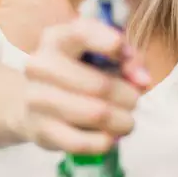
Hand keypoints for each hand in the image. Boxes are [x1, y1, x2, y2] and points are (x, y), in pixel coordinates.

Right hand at [20, 17, 150, 153]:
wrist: (35, 100)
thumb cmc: (79, 70)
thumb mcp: (103, 54)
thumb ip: (128, 58)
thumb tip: (142, 80)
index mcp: (56, 38)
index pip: (82, 33)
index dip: (110, 44)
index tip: (123, 54)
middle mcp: (40, 65)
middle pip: (101, 85)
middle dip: (129, 97)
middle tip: (134, 101)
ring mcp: (36, 99)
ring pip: (96, 115)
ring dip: (122, 121)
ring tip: (126, 121)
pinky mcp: (40, 131)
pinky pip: (84, 143)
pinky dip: (106, 141)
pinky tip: (110, 136)